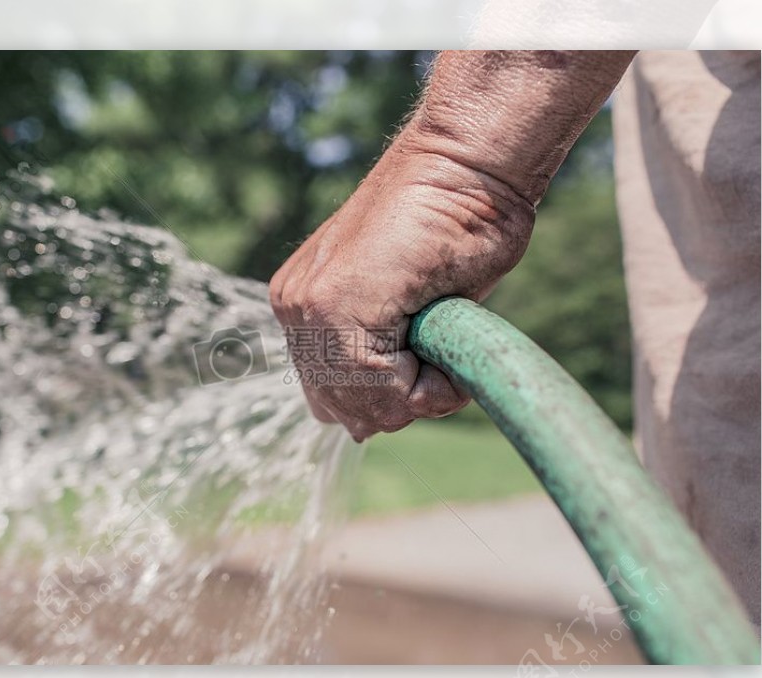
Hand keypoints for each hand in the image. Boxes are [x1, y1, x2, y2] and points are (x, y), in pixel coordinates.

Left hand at [269, 126, 535, 440]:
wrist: (466, 163)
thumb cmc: (456, 225)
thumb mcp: (414, 308)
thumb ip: (382, 357)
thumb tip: (360, 429)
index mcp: (306, 307)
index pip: (336, 398)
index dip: (394, 396)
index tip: (431, 351)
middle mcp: (295, 308)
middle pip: (344, 410)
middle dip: (402, 400)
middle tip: (439, 347)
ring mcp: (307, 306)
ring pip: (363, 407)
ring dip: (419, 392)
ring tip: (443, 335)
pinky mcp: (331, 304)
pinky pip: (382, 389)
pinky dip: (431, 384)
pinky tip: (444, 333)